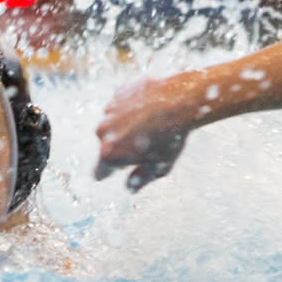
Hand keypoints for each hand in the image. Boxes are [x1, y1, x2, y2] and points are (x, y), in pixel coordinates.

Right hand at [94, 77, 193, 191]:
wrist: (180, 101)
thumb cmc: (170, 138)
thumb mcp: (158, 168)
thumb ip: (139, 180)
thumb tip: (129, 187)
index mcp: (108, 153)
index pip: (100, 172)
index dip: (111, 172)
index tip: (122, 168)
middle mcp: (103, 131)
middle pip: (107, 146)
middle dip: (120, 147)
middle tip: (144, 145)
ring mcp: (109, 110)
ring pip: (113, 124)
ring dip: (125, 126)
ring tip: (149, 126)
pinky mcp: (119, 93)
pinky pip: (121, 105)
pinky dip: (131, 109)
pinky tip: (150, 109)